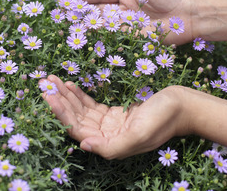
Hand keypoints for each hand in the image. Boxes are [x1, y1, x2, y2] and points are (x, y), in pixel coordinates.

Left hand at [41, 75, 188, 159]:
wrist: (183, 105)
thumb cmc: (164, 119)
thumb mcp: (140, 135)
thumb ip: (112, 146)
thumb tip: (84, 147)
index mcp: (111, 145)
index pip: (77, 130)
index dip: (61, 113)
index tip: (48, 95)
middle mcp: (107, 137)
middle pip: (75, 119)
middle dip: (59, 101)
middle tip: (43, 83)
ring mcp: (110, 125)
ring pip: (81, 111)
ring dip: (65, 96)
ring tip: (51, 80)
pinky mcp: (114, 114)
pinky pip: (91, 105)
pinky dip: (79, 95)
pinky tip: (69, 85)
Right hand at [67, 0, 198, 44]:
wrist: (190, 13)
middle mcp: (124, 8)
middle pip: (97, 9)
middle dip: (80, 11)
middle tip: (61, 13)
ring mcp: (127, 23)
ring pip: (102, 23)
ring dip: (85, 23)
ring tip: (67, 24)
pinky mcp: (132, 38)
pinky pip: (112, 36)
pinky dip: (98, 35)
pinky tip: (84, 34)